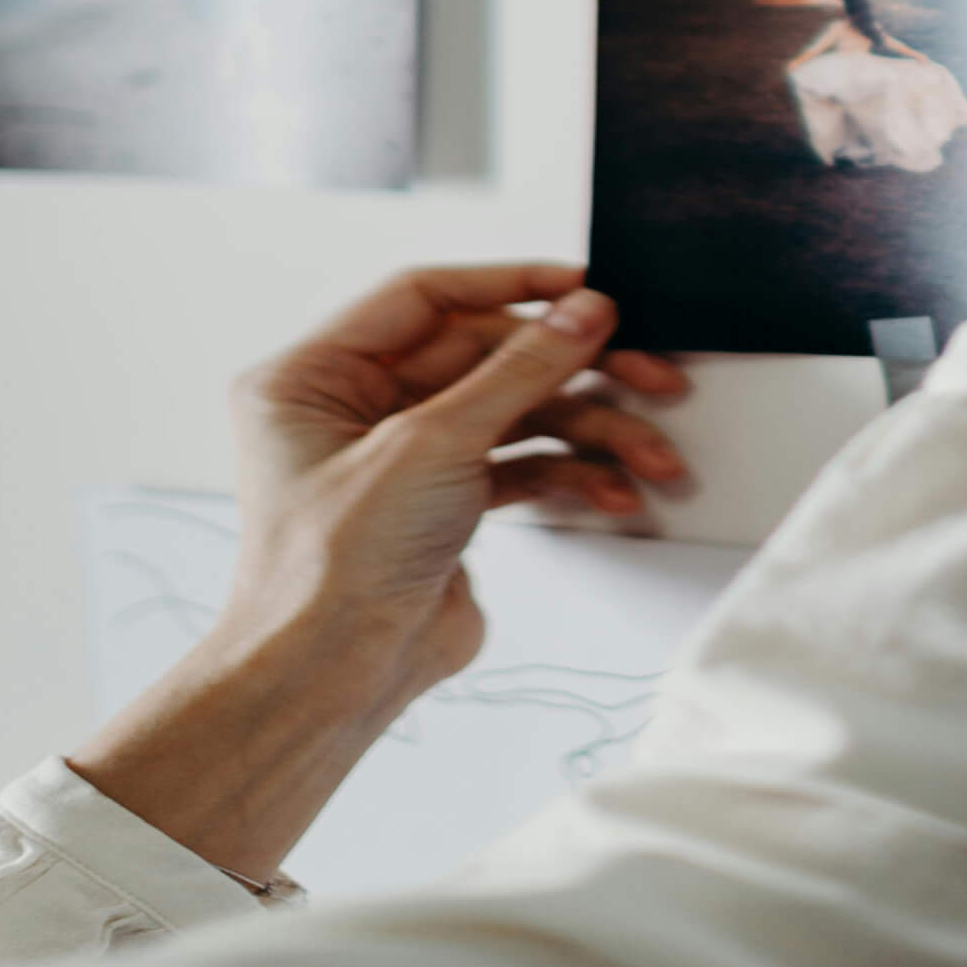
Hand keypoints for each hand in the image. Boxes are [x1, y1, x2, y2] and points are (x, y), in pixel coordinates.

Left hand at [71, 265, 687, 881]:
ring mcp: (406, 458)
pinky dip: (572, 476)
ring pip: (517, 413)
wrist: (333, 679)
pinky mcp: (446, 504)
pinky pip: (522, 465)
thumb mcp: (430, 445)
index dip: (510, 286)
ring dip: (591, 433)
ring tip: (649, 456)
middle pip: (488, 357)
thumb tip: (582, 311)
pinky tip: (613, 493)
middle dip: (573, 373)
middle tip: (644, 371)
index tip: (583, 288)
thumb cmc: (330, 570)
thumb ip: (517, 370)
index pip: (426, 298)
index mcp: (316, 375)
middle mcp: (356, 409)